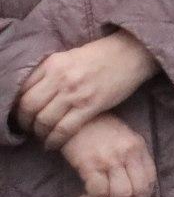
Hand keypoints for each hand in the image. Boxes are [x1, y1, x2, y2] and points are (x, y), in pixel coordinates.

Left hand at [16, 32, 157, 150]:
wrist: (133, 52)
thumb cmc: (102, 55)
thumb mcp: (70, 57)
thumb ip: (50, 72)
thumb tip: (32, 93)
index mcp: (52, 64)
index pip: (23, 90)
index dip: (18, 108)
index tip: (21, 116)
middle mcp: (60, 77)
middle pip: (29, 107)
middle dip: (25, 123)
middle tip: (28, 130)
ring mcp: (75, 92)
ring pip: (44, 120)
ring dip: (39, 133)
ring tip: (42, 138)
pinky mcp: (90, 105)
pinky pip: (64, 129)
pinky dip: (55, 140)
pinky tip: (53, 144)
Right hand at [59, 114, 155, 196]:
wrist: (70, 115)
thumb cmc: (94, 130)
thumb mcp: (119, 139)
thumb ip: (127, 159)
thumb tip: (128, 192)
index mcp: (139, 147)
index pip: (150, 182)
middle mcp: (129, 153)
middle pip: (139, 192)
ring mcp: (111, 157)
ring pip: (121, 196)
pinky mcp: (91, 162)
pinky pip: (99, 192)